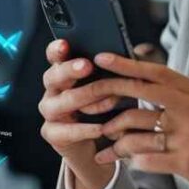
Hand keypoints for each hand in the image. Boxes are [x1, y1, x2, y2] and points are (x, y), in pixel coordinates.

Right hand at [37, 38, 118, 188]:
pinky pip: (66, 131)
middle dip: (70, 70)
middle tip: (87, 66)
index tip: (65, 44)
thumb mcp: (110, 87)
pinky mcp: (52, 134)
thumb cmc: (104, 109)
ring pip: (60, 103)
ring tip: (103, 97)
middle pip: (53, 76)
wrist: (96, 145)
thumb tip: (137, 52)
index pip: (55, 57)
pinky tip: (100, 128)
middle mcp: (53, 90)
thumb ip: (114, 71)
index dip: (57, 50)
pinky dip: (84, 130)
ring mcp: (50, 112)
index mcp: (63, 73)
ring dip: (83, 99)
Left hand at [60, 51, 188, 188]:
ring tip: (104, 145)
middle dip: (107, 93)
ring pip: (136, 131)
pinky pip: (146, 159)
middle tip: (84, 98)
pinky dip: (133, 161)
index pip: (156, 72)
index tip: (101, 58)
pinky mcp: (187, 162)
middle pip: (139, 94)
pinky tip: (128, 164)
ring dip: (115, 139)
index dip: (125, 64)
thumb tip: (150, 80)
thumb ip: (183, 95)